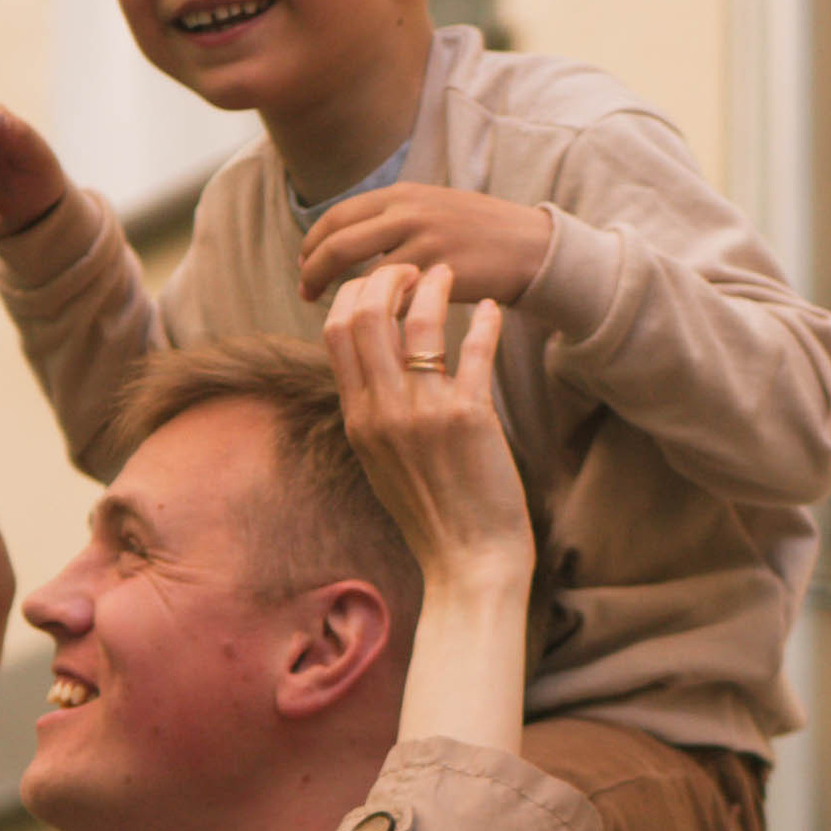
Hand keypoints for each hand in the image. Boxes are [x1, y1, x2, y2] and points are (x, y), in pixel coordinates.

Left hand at [299, 183, 550, 310]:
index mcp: (401, 194)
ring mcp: (426, 243)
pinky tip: (374, 326)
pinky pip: (397, 302)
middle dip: (313, 271)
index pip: (336, 216)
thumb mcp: (433, 205)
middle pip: (338, 244)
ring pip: (364, 277)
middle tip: (306, 292)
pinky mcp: (443, 276)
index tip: (304, 265)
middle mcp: (409, 213)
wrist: (532, 246)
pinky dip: (380, 316)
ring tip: (335, 315)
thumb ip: (393, 215)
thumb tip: (347, 234)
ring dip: (343, 300)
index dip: (312, 244)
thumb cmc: (480, 231)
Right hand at [320, 261, 531, 592]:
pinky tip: (492, 310)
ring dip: (434, 285)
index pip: (338, 331)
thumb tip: (374, 370)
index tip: (380, 284)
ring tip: (449, 275)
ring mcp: (424, 413)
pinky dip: (483, 322)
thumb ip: (373, 414)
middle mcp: (383, 411)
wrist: (467, 562)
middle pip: (367, 314)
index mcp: (358, 418)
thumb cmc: (430, 515)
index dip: (355, 294)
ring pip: (417, 321)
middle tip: (413, 268)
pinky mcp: (470, 418)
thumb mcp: (380, 462)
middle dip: (388, 276)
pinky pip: (473, 351)